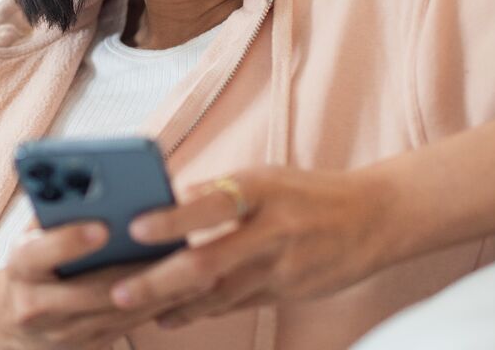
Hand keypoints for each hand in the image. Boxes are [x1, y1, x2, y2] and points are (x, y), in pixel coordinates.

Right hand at [0, 220, 209, 349]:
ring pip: (116, 313)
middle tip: (172, 251)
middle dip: (134, 272)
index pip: (37, 253)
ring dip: (157, 292)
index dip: (68, 241)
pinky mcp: (85, 346)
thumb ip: (59, 211)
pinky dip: (156, 307)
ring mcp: (60, 332)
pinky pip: (127, 327)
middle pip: (90, 291)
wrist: (16, 320)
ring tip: (193, 268)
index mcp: (20, 265)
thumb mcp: (36, 233)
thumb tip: (100, 185)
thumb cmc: (36, 257)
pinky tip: (185, 289)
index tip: (102, 226)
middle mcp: (33, 303)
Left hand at [105, 165, 391, 329]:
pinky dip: (200, 311)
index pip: (212, 205)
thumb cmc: (310, 193)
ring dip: (173, 304)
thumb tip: (168, 200)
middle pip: (209, 261)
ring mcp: (281, 267)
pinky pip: (235, 306)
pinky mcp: (286, 293)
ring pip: (218, 294)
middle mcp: (272, 230)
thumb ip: (220, 192)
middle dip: (159, 281)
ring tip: (133, 310)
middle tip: (120, 291)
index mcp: (263, 190)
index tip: (136, 228)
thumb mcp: (267, 177)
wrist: (374, 219)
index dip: (174, 219)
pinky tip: (171, 316)